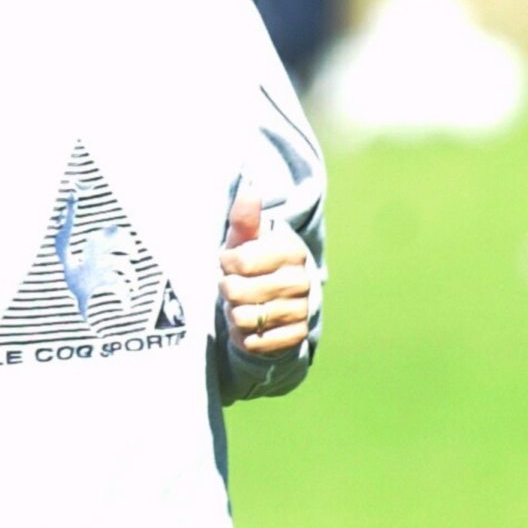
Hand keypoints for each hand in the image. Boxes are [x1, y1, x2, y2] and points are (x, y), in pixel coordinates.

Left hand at [218, 190, 311, 353]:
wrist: (272, 302)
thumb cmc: (252, 263)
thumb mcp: (245, 239)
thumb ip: (244, 217)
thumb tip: (249, 186)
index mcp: (292, 250)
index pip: (240, 261)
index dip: (226, 264)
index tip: (230, 263)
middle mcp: (302, 280)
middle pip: (238, 291)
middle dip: (228, 290)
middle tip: (235, 286)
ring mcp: (301, 309)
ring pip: (244, 318)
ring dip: (235, 313)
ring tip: (243, 304)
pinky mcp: (296, 336)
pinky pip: (255, 342)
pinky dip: (245, 336)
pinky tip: (252, 324)